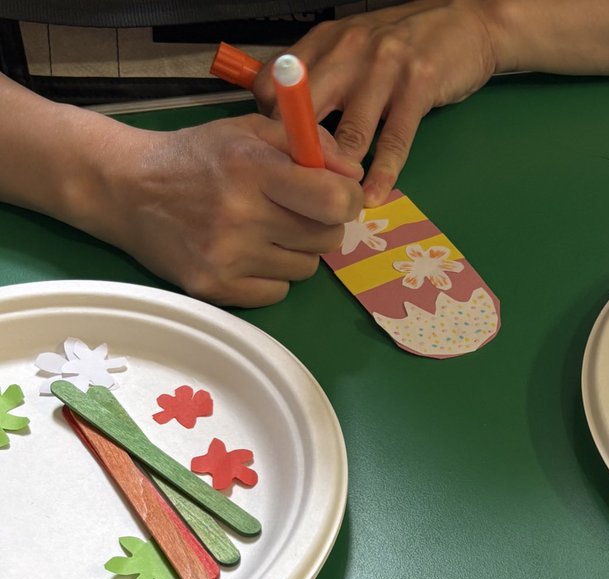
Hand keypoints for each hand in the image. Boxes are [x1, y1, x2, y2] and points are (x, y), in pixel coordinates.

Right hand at [83, 113, 363, 307]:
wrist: (129, 189)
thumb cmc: (199, 156)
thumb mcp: (251, 130)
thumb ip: (310, 146)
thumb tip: (355, 178)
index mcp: (253, 167)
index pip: (334, 201)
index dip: (347, 200)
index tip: (338, 197)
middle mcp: (241, 214)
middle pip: (326, 239)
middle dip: (322, 225)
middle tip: (297, 214)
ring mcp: (227, 256)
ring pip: (305, 269)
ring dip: (295, 252)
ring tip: (265, 232)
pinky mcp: (216, 288)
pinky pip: (277, 294)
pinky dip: (271, 277)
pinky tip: (248, 255)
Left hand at [254, 0, 499, 206]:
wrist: (465, 23)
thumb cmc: (403, 45)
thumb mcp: (351, 47)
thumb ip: (320, 77)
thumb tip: (287, 125)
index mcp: (323, 43)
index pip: (273, 87)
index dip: (269, 130)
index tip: (278, 160)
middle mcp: (347, 51)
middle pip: (303, 114)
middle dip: (300, 161)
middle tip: (301, 194)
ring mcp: (383, 67)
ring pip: (350, 134)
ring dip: (342, 176)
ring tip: (338, 204)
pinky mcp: (418, 85)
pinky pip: (394, 140)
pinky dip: (382, 175)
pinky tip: (374, 196)